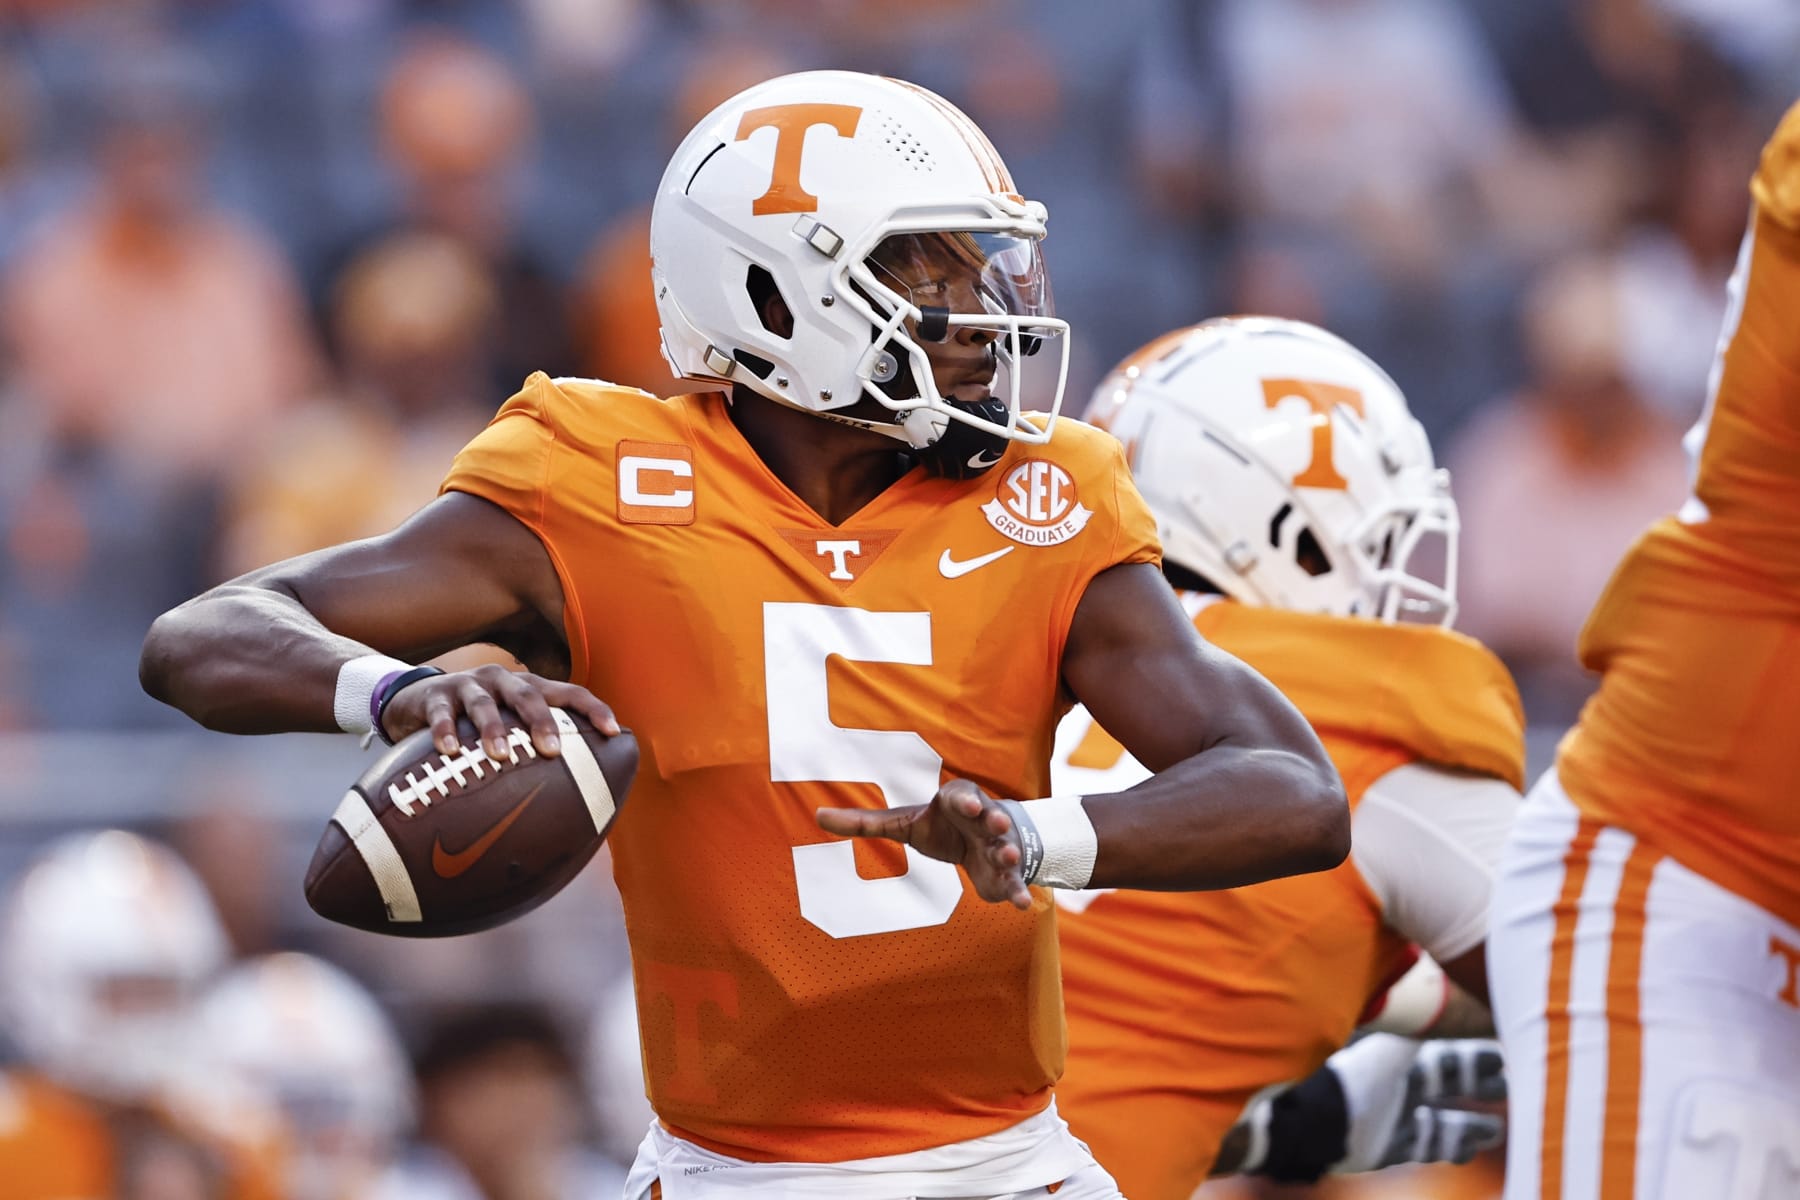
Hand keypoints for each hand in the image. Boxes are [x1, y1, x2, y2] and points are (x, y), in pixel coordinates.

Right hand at [379, 662, 619, 760]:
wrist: (417, 700)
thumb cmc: (477, 723)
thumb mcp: (509, 725)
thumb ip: (534, 747)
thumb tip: (576, 794)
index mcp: (529, 687)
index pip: (569, 692)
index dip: (593, 708)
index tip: (613, 732)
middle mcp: (503, 681)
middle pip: (529, 695)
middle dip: (542, 722)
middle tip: (552, 750)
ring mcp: (469, 685)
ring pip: (484, 703)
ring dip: (493, 728)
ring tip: (499, 754)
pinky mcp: (435, 696)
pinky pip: (441, 713)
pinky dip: (445, 730)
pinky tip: (449, 751)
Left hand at [815, 778, 1031, 909]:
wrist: (981, 842)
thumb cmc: (938, 827)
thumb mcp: (902, 823)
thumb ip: (864, 822)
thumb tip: (817, 815)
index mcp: (956, 803)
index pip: (961, 795)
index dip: (965, 799)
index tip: (966, 805)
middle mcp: (982, 821)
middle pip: (990, 815)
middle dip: (994, 818)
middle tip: (997, 822)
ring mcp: (997, 845)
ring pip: (1005, 846)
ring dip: (1008, 851)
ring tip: (1010, 857)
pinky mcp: (1005, 873)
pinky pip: (1015, 881)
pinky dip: (1020, 891)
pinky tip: (1025, 905)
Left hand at [1337, 1036, 1506, 1172]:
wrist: (1325, 1120)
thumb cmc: (1360, 1077)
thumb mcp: (1398, 1047)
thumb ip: (1431, 1026)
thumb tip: (1462, 999)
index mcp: (1403, 1060)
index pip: (1448, 1056)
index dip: (1474, 1059)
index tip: (1501, 1056)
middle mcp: (1403, 1087)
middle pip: (1453, 1088)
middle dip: (1480, 1088)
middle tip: (1506, 1088)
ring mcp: (1400, 1119)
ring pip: (1447, 1125)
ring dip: (1472, 1127)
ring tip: (1495, 1129)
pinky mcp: (1395, 1148)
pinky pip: (1430, 1149)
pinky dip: (1446, 1145)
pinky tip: (1455, 1139)